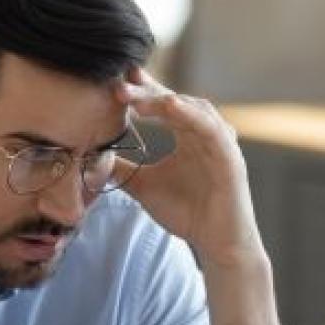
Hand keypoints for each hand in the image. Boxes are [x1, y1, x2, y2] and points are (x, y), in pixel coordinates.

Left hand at [116, 69, 263, 267]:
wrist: (217, 243)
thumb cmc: (187, 212)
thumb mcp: (144, 187)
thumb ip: (122, 170)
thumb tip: (93, 157)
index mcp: (186, 134)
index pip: (162, 104)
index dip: (141, 90)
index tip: (115, 81)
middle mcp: (204, 132)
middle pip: (174, 101)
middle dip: (146, 92)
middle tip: (119, 85)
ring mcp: (219, 142)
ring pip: (192, 109)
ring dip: (165, 100)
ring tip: (138, 96)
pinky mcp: (230, 156)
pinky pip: (211, 129)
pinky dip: (192, 115)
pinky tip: (171, 106)